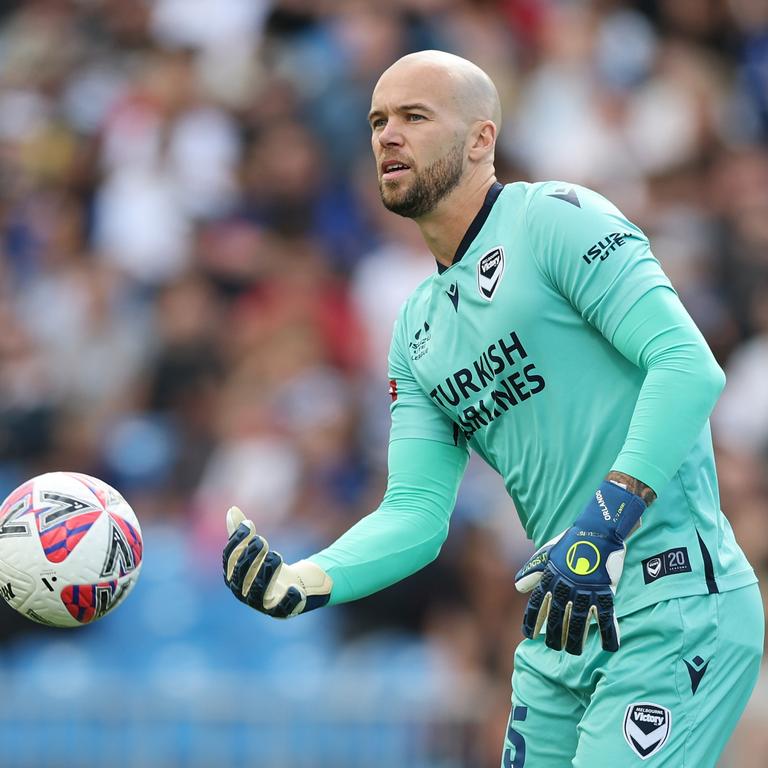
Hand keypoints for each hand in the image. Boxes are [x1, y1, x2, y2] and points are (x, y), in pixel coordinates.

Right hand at [223, 506, 331, 617]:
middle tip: (262, 541)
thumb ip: (243, 534)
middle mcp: (244, 593)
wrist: (294, 587)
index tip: (249, 525)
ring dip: (266, 573)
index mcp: (233, 577)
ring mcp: (263, 604)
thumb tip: (232, 509)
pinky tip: (295, 587)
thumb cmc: (269, 568)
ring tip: (276, 556)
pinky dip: (289, 599)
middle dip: (250, 557)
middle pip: (241, 576)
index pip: (229, 560)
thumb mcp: (256, 550)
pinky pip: (284, 608)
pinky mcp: (283, 610)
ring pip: (259, 592)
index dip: (236, 542)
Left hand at [514, 480, 646, 654]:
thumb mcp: (546, 554)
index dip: (533, 620)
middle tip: (554, 647)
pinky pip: (607, 616)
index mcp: (550, 577)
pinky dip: (609, 633)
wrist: (597, 530)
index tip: (530, 634)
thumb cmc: (570, 542)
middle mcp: (566, 586)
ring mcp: (586, 590)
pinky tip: (610, 647)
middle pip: (558, 617)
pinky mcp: (605, 590)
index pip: (537, 603)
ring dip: (577, 639)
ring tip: (574, 651)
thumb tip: (518, 588)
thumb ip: (532, 572)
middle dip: (555, 635)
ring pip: (580, 621)